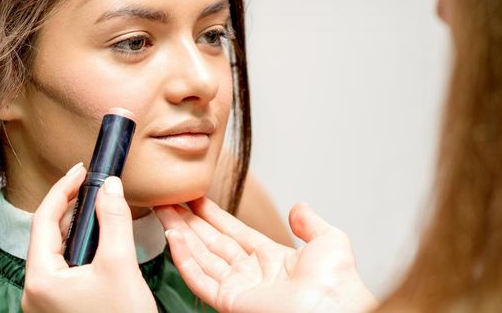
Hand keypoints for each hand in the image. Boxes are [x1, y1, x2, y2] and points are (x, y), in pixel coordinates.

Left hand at [22, 164, 156, 312]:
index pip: (43, 220)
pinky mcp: (60, 309)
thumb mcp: (120, 264)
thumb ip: (113, 220)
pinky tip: (98, 241)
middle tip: (91, 185)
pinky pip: (64, 269)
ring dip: (77, 228)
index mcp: (40, 279)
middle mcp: (35, 292)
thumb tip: (109, 185)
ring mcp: (46, 303)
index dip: (63, 190)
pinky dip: (80, 250)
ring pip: (56, 252)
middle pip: (47, 235)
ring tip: (98, 209)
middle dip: (70, 207)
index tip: (81, 170)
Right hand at [154, 198, 376, 312]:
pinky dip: (183, 257)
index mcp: (273, 261)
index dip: (214, 216)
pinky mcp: (229, 302)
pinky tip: (173, 236)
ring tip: (163, 212)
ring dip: (180, 234)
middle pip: (212, 243)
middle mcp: (252, 275)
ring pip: (201, 257)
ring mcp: (239, 289)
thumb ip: (309, 223)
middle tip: (169, 201)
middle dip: (189, 222)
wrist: (332, 308)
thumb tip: (298, 207)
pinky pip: (199, 277)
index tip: (195, 199)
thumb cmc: (337, 285)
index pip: (234, 234)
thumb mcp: (329, 241)